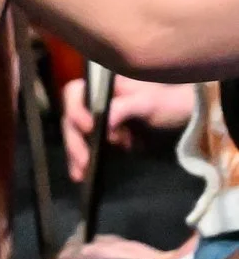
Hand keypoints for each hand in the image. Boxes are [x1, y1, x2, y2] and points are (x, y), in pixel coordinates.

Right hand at [61, 76, 194, 182]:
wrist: (186, 112)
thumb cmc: (168, 101)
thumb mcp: (147, 103)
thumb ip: (122, 108)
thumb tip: (101, 121)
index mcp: (103, 85)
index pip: (75, 93)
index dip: (76, 109)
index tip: (90, 128)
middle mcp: (95, 99)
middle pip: (72, 117)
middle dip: (75, 140)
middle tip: (84, 160)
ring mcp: (98, 117)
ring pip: (77, 133)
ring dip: (76, 153)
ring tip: (80, 173)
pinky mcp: (103, 133)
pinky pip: (87, 144)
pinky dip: (83, 158)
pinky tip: (82, 173)